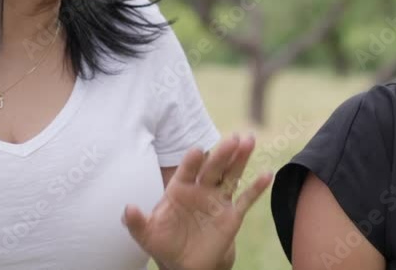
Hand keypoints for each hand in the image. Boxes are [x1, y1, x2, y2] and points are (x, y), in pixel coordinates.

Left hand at [122, 134, 272, 269]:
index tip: (197, 151)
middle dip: (222, 153)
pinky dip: (257, 188)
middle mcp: (201, 189)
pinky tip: (268, 174)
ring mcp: (218, 200)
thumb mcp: (147, 235)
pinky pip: (246, 200)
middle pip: (213, 168)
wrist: (185, 263)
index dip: (192, 161)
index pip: (187, 171)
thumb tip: (128, 208)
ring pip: (231, 175)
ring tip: (249, 141)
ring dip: (240, 159)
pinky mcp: (232, 215)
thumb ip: (136, 222)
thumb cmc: (164, 244)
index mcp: (180, 189)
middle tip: (232, 138)